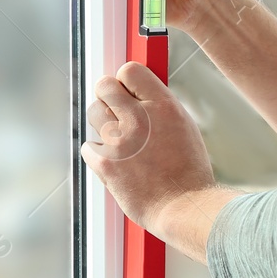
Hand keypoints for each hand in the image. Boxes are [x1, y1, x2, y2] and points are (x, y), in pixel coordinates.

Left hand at [80, 61, 234, 254]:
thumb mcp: (184, 126)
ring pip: (94, 112)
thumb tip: (139, 95)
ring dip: (103, 122)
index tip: (126, 89)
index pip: (130, 70)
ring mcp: (119, 141)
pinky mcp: (105, 163)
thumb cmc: (188, 170)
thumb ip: (159, 107)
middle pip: (104, 86)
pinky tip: (115, 161)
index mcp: (163, 105)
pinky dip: (98, 153)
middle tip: (114, 107)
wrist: (185, 207)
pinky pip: (88, 147)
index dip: (126, 80)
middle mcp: (139, 118)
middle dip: (108, 95)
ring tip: (119, 138)